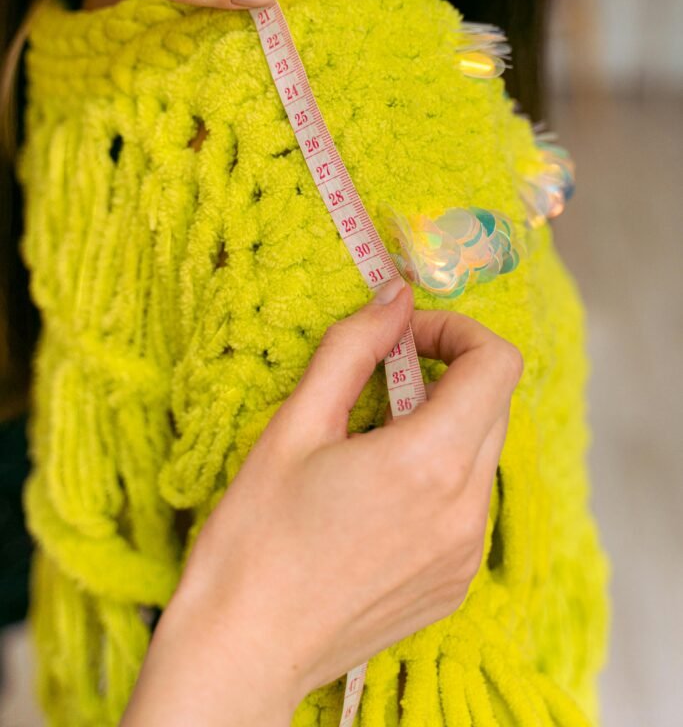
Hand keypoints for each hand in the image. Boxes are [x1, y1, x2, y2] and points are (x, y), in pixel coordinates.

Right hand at [122, 280, 521, 725]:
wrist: (243, 649)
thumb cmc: (256, 536)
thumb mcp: (296, 424)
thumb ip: (354, 347)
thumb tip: (396, 297)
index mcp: (430, 462)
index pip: (497, 364)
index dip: (456, 331)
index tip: (404, 337)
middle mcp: (465, 510)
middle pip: (494, 404)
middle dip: (447, 373)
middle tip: (378, 379)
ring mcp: (465, 554)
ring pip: (481, 454)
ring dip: (441, 425)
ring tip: (369, 442)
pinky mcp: (455, 584)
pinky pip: (467, 504)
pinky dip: (437, 476)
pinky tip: (375, 496)